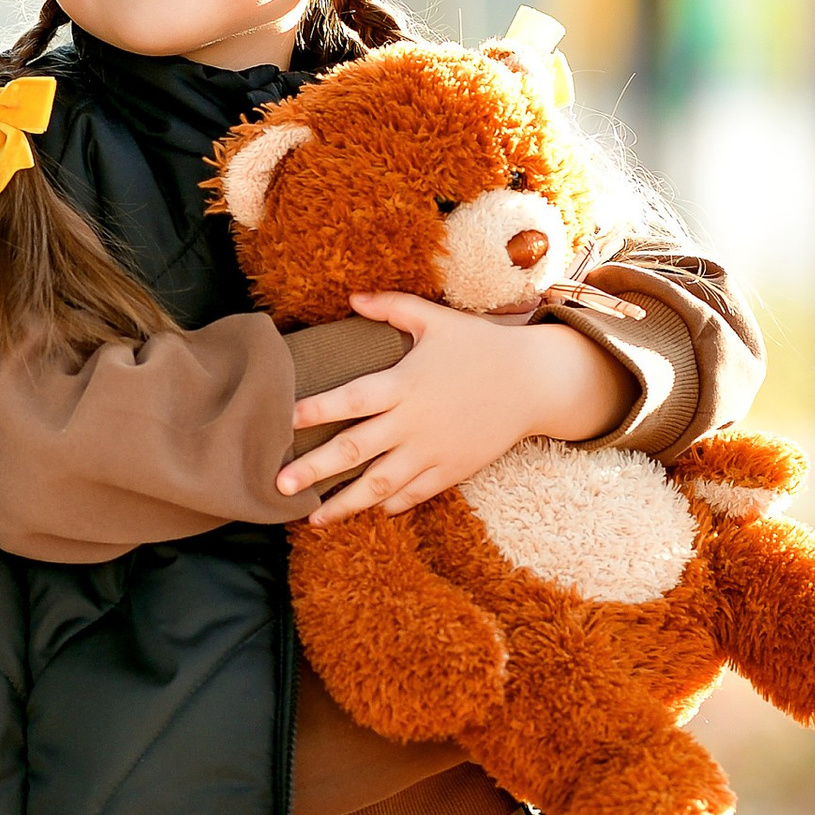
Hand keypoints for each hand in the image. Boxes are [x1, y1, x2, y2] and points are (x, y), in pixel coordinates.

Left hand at [278, 293, 626, 522]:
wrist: (535, 382)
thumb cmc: (482, 346)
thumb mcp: (437, 320)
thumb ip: (392, 308)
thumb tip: (352, 297)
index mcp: (404, 384)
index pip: (350, 400)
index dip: (315, 410)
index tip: (283, 421)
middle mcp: (413, 422)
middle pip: (354, 450)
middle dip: (314, 470)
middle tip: (279, 486)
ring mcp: (433, 451)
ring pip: (380, 485)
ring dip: (344, 503)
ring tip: (312, 518)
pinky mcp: (452, 470)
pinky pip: (415, 494)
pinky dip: (390, 504)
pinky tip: (370, 510)